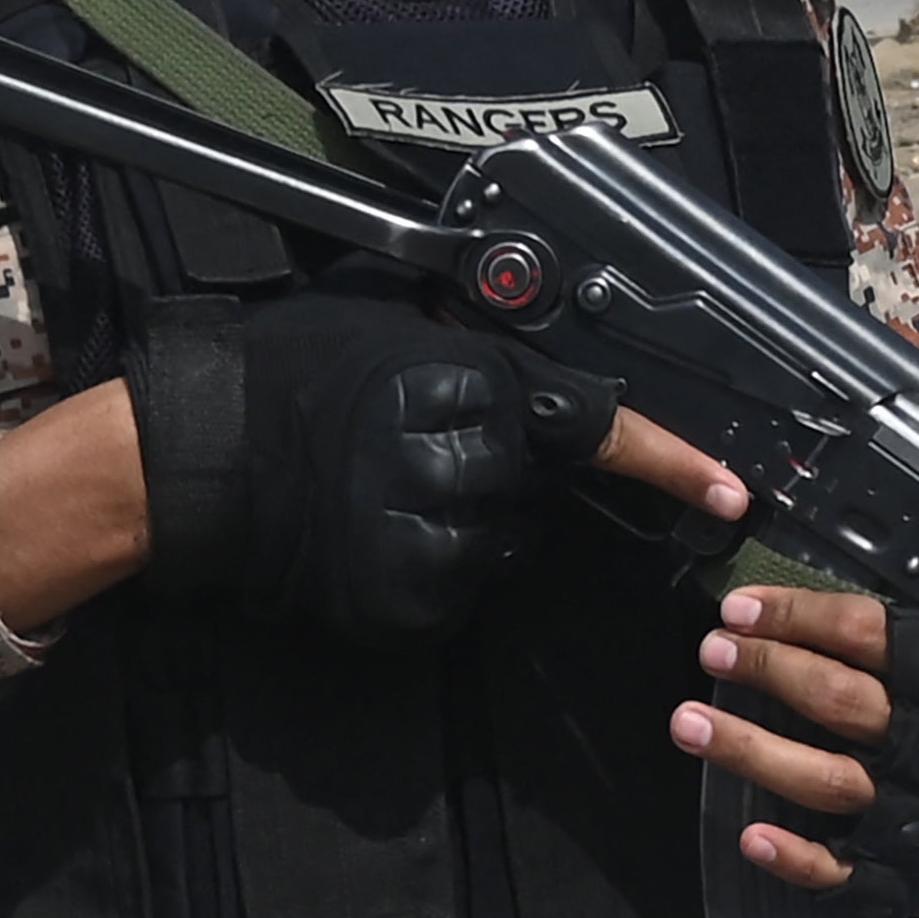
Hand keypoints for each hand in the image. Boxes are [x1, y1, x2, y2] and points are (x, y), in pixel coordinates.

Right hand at [136, 277, 633, 638]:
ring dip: (467, 523)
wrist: (190, 454)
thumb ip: (476, 334)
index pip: (590, 423)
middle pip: (538, 489)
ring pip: (501, 544)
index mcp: (463, 382)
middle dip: (502, 472)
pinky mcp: (399, 601)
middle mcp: (456, 463)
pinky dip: (429, 571)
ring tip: (387, 489)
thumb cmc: (283, 370)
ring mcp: (427, 540)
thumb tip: (543, 334)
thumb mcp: (389, 316)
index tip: (728, 492)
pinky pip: (454, 592)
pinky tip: (374, 534)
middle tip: (425, 449)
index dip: (668, 460)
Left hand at [673, 355, 918, 901]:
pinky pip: (863, 882)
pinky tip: (747, 832)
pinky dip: (804, 859)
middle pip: (874, 716)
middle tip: (711, 645)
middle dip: (781, 678)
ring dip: (762, 756)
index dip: (822, 620)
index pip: (912, 643)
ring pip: (851, 792)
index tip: (743, 602)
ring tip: (689, 720)